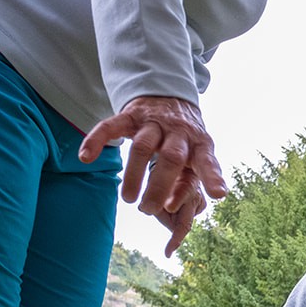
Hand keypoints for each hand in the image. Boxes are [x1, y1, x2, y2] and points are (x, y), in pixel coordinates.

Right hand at [80, 96, 227, 254]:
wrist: (169, 97)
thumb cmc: (184, 139)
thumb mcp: (194, 157)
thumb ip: (189, 182)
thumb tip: (174, 208)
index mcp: (199, 143)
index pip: (207, 161)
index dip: (212, 177)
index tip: (219, 193)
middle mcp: (178, 132)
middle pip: (172, 158)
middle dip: (161, 186)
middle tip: (149, 210)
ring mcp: (154, 122)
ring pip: (143, 146)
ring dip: (135, 174)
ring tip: (129, 199)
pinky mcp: (130, 115)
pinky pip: (111, 126)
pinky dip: (97, 141)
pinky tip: (86, 157)